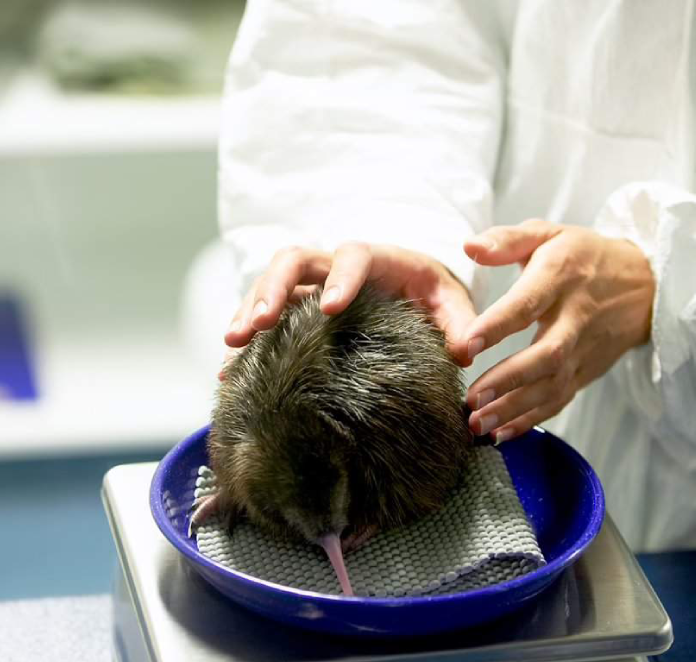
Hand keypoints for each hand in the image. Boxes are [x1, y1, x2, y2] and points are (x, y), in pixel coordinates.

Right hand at [222, 243, 477, 372]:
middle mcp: (334, 266)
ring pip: (269, 284)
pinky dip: (247, 338)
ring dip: (249, 310)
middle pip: (294, 260)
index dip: (340, 277)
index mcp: (376, 259)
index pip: (353, 256)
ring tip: (233, 345)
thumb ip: (460, 324)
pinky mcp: (294, 306)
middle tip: (261, 324)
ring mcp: (310, 284)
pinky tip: (229, 370)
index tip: (329, 307)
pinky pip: (264, 314)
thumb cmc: (433, 294)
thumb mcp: (451, 304)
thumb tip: (466, 351)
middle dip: (274, 289)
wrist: (411, 289)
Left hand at [462, 219, 654, 440]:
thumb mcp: (548, 234)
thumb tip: (468, 246)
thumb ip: (506, 239)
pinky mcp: (588, 371)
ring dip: (515, 409)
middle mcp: (576, 317)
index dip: (498, 325)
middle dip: (508, 380)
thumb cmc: (583, 255)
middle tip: (471, 399)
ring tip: (478, 424)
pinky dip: (532, 420)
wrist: (646, 284)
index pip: (528, 303)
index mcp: (560, 276)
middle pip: (546, 354)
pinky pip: (561, 399)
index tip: (467, 345)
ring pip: (553, 385)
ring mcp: (585, 349)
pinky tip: (502, 433)